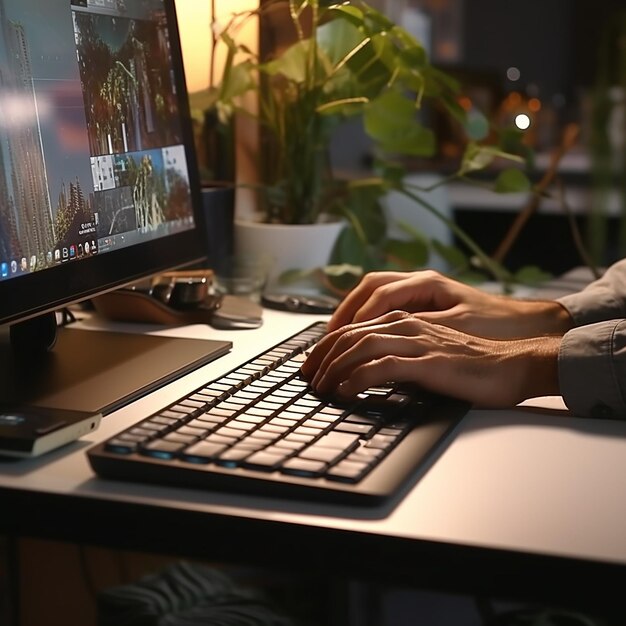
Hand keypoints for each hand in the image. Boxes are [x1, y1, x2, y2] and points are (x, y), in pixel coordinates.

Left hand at [301, 311, 561, 407]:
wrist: (515, 364)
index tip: (313, 364)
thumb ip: (403, 355)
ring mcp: (417, 342)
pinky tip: (344, 391)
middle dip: (322, 356)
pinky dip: (357, 378)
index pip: (354, 328)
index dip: (328, 345)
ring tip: (320, 387)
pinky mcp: (427, 363)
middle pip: (349, 335)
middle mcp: (407, 325)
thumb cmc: (475, 363)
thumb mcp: (430, 353)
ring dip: (334, 368)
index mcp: (406, 321)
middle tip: (307, 377)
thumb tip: (373, 372)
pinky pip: (381, 367)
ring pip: (360, 347)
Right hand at [328, 270, 572, 338]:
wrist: (527, 327)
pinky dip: (367, 317)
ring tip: (335, 335)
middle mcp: (420, 281)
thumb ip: (420, 328)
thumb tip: (383, 337)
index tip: (344, 338)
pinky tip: (359, 334)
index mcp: (428, 283)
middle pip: (369, 287)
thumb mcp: (457, 328)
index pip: (381, 294)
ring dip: (353, 312)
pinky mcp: (423, 303)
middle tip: (328, 336)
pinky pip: (385, 305)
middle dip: (346, 310)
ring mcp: (420, 290)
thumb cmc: (497, 327)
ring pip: (374, 293)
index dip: (360, 316)